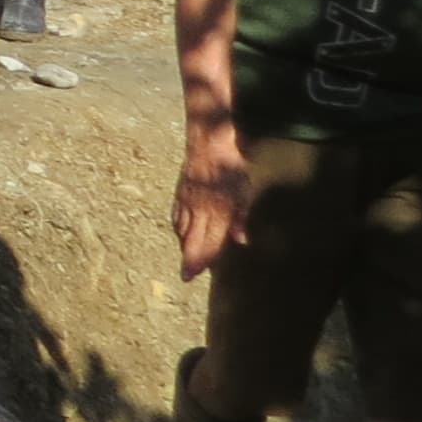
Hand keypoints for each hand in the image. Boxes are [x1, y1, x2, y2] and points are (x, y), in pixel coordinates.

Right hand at [174, 121, 250, 279]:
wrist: (208, 145)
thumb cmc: (231, 169)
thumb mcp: (245, 193)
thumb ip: (241, 218)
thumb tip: (241, 240)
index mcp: (218, 212)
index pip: (209, 242)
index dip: (202, 260)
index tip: (193, 274)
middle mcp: (199, 211)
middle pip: (192, 241)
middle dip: (189, 259)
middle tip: (185, 276)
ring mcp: (187, 203)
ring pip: (183, 231)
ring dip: (185, 246)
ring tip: (187, 257)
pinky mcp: (180, 195)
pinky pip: (177, 217)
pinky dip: (179, 229)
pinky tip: (181, 233)